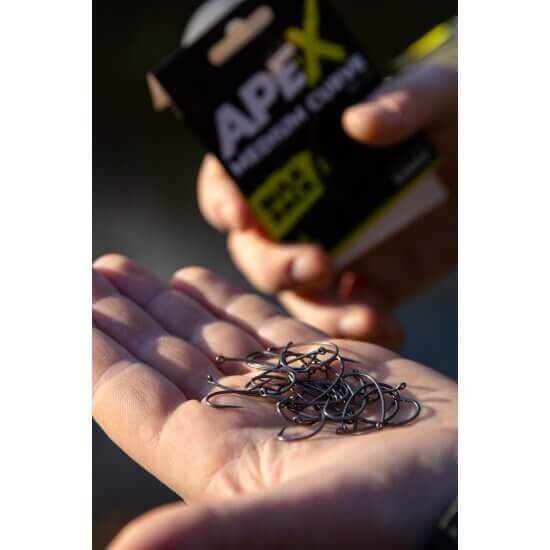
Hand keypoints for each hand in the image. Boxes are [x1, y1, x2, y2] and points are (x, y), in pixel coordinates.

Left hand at [93, 254, 456, 548]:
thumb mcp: (315, 523)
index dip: (94, 352)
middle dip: (118, 316)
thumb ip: (218, 536)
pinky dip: (221, 300)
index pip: (133, 399)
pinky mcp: (322, 364)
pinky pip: (256, 325)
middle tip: (85, 273)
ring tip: (118, 269)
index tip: (64, 305)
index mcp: (222, 458)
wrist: (474, 488)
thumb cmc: (405, 512)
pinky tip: (191, 277)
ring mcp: (281, 388)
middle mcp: (242, 420)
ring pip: (202, 337)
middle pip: (160, 358)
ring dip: (159, 303)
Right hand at [197, 64, 456, 347]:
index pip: (238, 177)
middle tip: (315, 264)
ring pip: (300, 294)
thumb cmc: (454, 117)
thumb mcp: (436, 96)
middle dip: (274, 264)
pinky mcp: (370, 286)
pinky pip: (351, 318)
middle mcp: (307, 211)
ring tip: (364, 317)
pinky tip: (388, 331)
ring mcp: (336, 253)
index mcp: (302, 158)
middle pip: (258, 249)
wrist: (496, 170)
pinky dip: (363, 333)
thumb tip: (357, 121)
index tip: (238, 214)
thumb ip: (402, 102)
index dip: (224, 197)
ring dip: (320, 311)